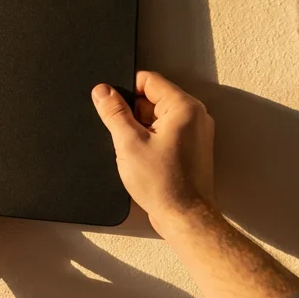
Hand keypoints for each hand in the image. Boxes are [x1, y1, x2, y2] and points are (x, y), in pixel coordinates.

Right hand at [91, 71, 217, 231]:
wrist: (184, 217)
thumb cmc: (164, 184)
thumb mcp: (128, 142)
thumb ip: (113, 112)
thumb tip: (102, 91)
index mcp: (183, 107)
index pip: (148, 80)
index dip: (125, 91)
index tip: (113, 107)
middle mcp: (195, 116)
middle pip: (153, 98)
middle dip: (133, 114)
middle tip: (128, 137)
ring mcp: (196, 132)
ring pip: (158, 117)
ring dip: (142, 129)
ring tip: (139, 152)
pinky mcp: (192, 147)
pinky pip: (166, 132)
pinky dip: (151, 140)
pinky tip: (146, 159)